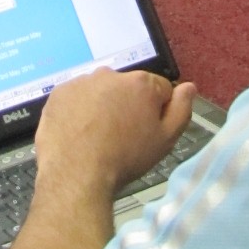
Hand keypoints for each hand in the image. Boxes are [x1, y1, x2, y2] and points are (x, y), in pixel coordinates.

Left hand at [34, 68, 196, 198]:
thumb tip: (189, 88)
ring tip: (98, 137)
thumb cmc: (124, 159)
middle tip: (122, 136)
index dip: (158, 111)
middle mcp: (111, 75)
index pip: (161, 89)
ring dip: (102, 106)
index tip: (148, 130)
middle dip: (128, 106)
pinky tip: (80, 132)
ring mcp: (82, 82)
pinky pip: (76, 98)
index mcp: (141, 84)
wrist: (76, 174)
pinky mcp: (59, 93)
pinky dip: (78, 110)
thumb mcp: (165, 140)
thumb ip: (181, 110)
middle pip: (128, 88)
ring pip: (100, 92)